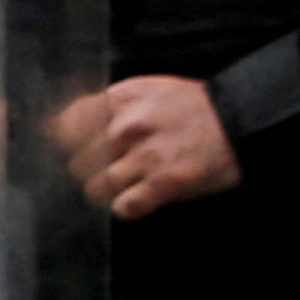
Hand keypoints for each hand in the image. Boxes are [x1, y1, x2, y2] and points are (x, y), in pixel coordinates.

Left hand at [49, 75, 240, 219]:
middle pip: (78, 162)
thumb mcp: (147, 92)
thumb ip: (105, 108)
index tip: (85, 148)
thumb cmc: (194, 109)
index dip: (72, 143)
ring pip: (97, 188)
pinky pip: (124, 207)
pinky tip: (145, 197)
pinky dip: (130, 207)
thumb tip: (53, 125)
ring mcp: (147, 154)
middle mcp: (129, 125)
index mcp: (122, 98)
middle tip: (122, 167)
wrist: (246, 120)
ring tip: (136, 182)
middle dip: (94, 170)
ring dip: (112, 191)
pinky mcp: (165, 182)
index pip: (67, 125)